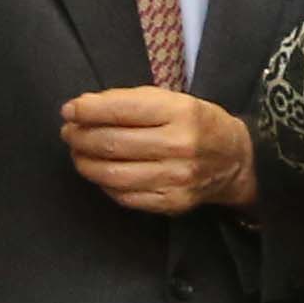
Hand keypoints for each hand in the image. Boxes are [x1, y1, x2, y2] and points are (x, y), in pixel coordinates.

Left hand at [63, 87, 253, 214]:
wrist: (234, 160)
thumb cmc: (195, 123)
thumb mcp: (171, 99)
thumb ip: (128, 101)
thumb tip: (81, 108)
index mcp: (180, 112)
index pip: (121, 110)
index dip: (88, 111)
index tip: (69, 110)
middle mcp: (179, 146)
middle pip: (112, 144)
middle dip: (80, 137)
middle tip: (69, 133)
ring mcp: (175, 179)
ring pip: (113, 174)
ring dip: (85, 163)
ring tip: (78, 153)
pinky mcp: (171, 203)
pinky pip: (124, 196)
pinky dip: (104, 184)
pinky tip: (101, 172)